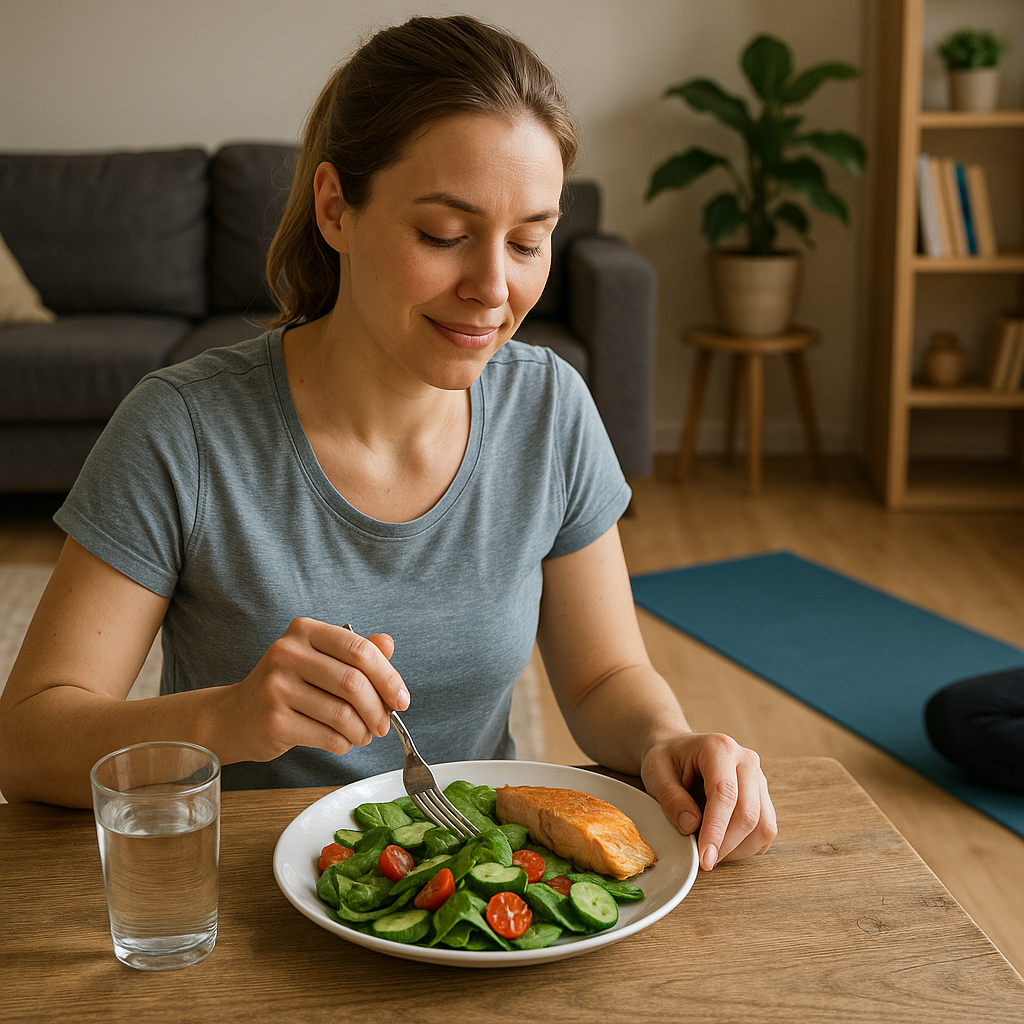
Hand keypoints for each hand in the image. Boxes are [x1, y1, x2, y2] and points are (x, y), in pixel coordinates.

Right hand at [212, 618, 408, 764]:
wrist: (236, 716)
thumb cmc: (287, 687)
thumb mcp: (320, 660)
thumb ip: (355, 651)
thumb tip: (388, 643)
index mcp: (305, 631)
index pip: (359, 649)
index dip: (388, 677)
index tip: (402, 699)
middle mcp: (287, 653)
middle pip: (353, 683)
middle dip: (379, 709)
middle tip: (385, 724)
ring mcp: (276, 687)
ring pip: (342, 713)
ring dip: (363, 730)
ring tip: (364, 735)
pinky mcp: (273, 721)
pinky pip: (327, 736)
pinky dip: (344, 743)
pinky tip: (343, 741)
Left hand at [640, 733, 776, 870]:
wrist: (677, 749)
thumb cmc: (667, 760)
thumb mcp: (655, 773)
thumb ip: (671, 798)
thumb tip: (691, 826)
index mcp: (719, 748)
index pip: (725, 794)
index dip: (716, 830)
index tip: (705, 858)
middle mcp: (746, 760)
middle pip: (748, 813)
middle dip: (726, 845)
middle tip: (703, 861)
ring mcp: (759, 778)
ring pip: (763, 825)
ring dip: (739, 849)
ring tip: (711, 851)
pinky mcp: (763, 796)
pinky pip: (766, 830)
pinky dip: (747, 846)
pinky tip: (724, 845)